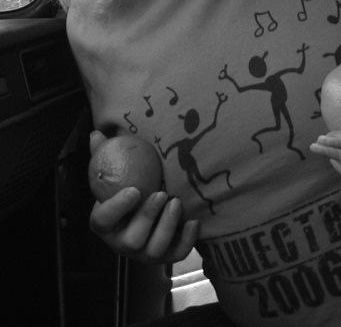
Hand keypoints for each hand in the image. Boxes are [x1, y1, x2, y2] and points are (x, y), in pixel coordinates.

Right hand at [89, 131, 198, 263]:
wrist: (144, 214)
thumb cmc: (127, 188)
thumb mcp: (114, 173)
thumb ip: (104, 155)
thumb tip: (97, 133)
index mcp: (105, 223)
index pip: (103, 220)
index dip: (117, 208)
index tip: (134, 190)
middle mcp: (122, 243)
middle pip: (132, 240)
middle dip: (147, 217)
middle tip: (161, 194)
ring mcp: (144, 252)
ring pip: (154, 250)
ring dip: (167, 226)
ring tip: (177, 202)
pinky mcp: (164, 256)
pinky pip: (176, 254)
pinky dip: (186, 241)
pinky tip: (194, 221)